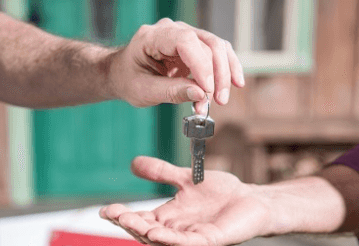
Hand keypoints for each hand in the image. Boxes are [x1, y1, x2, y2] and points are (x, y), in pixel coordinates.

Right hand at [99, 156, 270, 245]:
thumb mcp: (186, 178)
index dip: (122, 217)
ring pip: (163, 240)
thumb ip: (162, 173)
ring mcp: (193, 238)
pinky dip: (172, 239)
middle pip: (146, 232)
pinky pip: (189, 242)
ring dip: (145, 232)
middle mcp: (177, 231)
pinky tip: (157, 233)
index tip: (104, 210)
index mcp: (169, 217)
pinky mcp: (211, 240)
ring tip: (129, 222)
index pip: (140, 219)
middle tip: (112, 214)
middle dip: (128, 224)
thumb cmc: (222, 193)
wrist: (253, 200)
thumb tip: (133, 163)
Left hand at [108, 18, 244, 112]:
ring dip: (225, 73)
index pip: (185, 41)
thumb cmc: (129, 79)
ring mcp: (185, 35)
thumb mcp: (144, 91)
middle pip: (206, 44)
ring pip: (217, 47)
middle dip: (216, 75)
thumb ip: (172, 92)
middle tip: (217, 101)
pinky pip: (217, 53)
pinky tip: (235, 82)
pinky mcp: (195, 47)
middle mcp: (171, 30)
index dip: (200, 65)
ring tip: (222, 98)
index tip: (206, 90)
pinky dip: (227, 68)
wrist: (123, 73)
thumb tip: (200, 95)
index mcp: (152, 37)